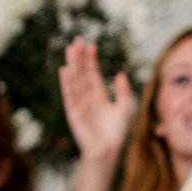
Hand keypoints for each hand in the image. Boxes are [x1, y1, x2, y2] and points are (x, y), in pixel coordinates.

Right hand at [59, 31, 137, 165]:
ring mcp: (80, 103)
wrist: (108, 151)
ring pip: (75, 80)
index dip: (92, 60)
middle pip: (82, 73)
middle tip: (77, 40)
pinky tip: (65, 70)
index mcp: (99, 96)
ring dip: (73, 64)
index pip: (93, 73)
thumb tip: (121, 74)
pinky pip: (70, 94)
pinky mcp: (74, 112)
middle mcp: (87, 97)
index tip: (91, 45)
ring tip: (71, 49)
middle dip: (80, 57)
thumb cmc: (117, 133)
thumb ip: (124, 91)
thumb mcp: (126, 108)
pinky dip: (67, 82)